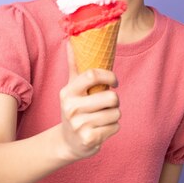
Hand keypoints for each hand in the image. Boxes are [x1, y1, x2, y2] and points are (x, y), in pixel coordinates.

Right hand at [58, 42, 120, 160]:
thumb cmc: (74, 109)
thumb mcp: (71, 88)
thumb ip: (73, 65)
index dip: (109, 76)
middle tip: (107, 104)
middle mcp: (71, 108)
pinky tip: (101, 129)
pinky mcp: (89, 139)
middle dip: (114, 101)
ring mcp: (79, 124)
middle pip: (111, 97)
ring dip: (114, 115)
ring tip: (102, 117)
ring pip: (116, 113)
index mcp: (67, 92)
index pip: (92, 75)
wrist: (67, 142)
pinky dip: (113, 127)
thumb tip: (70, 41)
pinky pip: (115, 127)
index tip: (114, 82)